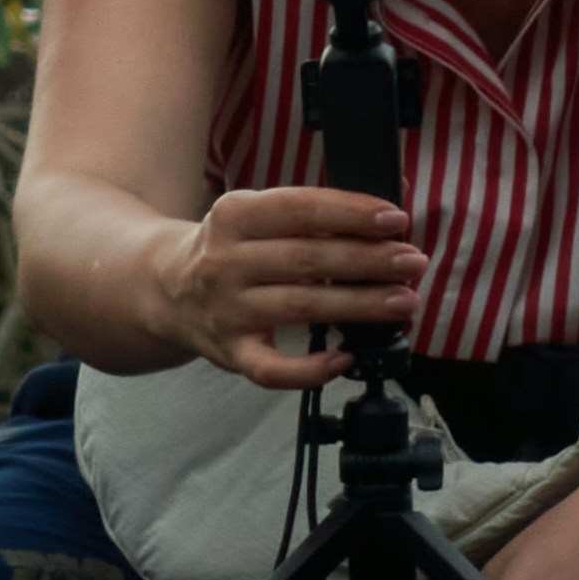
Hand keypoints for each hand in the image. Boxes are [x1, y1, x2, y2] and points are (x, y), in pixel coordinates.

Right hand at [151, 186, 422, 386]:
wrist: (165, 289)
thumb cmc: (230, 249)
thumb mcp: (254, 215)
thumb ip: (310, 214)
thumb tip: (386, 210)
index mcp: (233, 214)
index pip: (300, 209)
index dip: (351, 213)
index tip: (395, 219)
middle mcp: (225, 261)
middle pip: (308, 259)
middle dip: (369, 260)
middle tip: (413, 262)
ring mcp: (227, 309)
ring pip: (302, 308)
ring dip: (360, 305)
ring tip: (404, 301)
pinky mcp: (230, 352)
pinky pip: (271, 369)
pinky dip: (310, 370)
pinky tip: (345, 359)